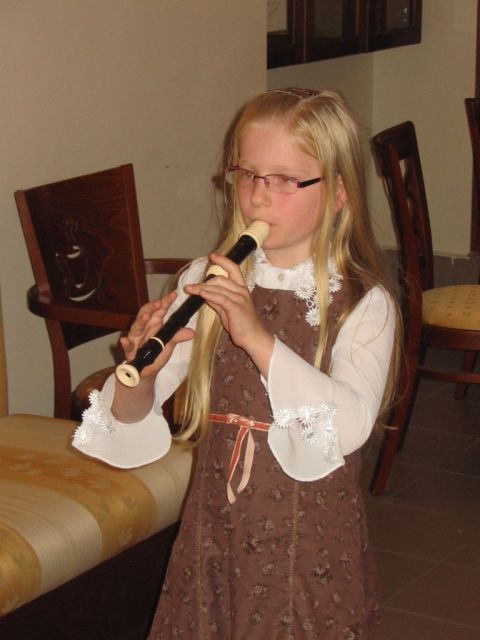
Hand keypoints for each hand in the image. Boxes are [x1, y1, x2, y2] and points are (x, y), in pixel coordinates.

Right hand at [119, 291, 194, 380]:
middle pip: (146, 313)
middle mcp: (144, 328)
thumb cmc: (156, 353)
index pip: (160, 310)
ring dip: (140, 321)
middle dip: (152, 307)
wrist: (146, 371)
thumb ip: (178, 336)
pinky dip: (125, 343)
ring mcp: (135, 338)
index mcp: (154, 324)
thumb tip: (192, 332)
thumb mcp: (169, 345)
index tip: (174, 294)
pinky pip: (127, 346)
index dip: (166, 302)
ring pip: (136, 327)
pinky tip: (125, 340)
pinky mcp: (130, 350)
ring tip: (146, 316)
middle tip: (159, 303)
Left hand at [184, 254, 273, 375]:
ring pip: (218, 287)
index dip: (223, 261)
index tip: (212, 256)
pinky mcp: (236, 307)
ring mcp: (240, 298)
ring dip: (202, 287)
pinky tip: (201, 294)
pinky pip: (221, 298)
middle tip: (190, 286)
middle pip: (221, 278)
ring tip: (189, 289)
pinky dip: (209, 294)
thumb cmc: (241, 324)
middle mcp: (242, 291)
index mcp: (241, 288)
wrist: (252, 337)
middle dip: (204, 281)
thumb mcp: (227, 310)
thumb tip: (205, 293)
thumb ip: (217, 300)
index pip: (233, 269)